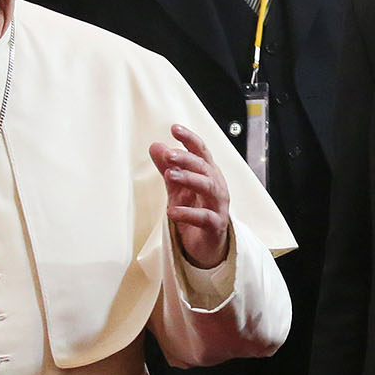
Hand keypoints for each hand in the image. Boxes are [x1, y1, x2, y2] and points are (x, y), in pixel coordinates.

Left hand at [150, 124, 232, 269]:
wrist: (207, 245)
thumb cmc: (195, 211)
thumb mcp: (178, 188)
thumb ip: (168, 168)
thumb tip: (155, 145)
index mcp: (209, 174)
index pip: (201, 152)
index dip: (190, 140)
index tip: (174, 129)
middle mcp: (217, 186)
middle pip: (204, 167)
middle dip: (186, 159)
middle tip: (168, 155)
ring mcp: (218, 206)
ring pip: (208, 188)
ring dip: (189, 179)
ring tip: (169, 176)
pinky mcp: (215, 226)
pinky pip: (204, 217)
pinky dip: (188, 213)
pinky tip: (172, 211)